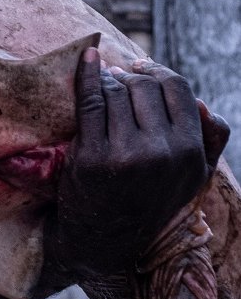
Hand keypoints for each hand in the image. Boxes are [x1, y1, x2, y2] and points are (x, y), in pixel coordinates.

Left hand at [51, 50, 227, 276]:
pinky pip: (91, 102)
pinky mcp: (93, 156)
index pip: (178, 90)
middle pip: (145, 87)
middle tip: (119, 75)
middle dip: (131, 75)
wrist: (104, 238)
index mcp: (190, 152)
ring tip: (104, 80)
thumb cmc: (149, 200)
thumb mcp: (193, 177)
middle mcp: (163, 152)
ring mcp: (127, 154)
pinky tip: (87, 60)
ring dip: (108, 79)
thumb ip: (210, 140)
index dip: (158, 72)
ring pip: (117, 92)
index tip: (142, 67)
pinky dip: (87, 76)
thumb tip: (204, 102)